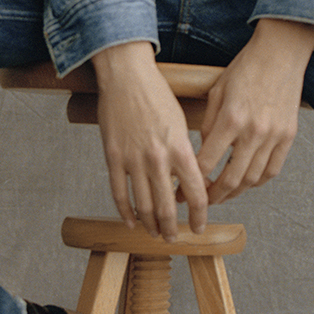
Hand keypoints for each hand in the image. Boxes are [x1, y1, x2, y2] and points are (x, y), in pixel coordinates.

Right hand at [92, 42, 208, 237]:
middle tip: (175, 237)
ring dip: (151, 225)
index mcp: (180, 148)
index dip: (200, 216)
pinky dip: (126, 211)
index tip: (200, 226)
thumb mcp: (181, 123)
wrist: (127, 76)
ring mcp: (133, 159)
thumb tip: (193, 182)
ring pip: (143, 205)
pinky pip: (119, 193)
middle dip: (173, 228)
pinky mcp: (113, 157)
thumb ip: (186, 154)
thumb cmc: (157, 95)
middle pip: (168, 207)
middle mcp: (158, 158)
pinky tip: (131, 220)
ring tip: (155, 233)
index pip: (196, 193)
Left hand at [196, 19, 313, 205]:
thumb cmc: (246, 68)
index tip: (182, 191)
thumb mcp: (217, 91)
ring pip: (252, 180)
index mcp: (231, 119)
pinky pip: (272, 170)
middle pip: (230, 180)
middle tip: (201, 202)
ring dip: (234, 192)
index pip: (206, 163)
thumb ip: (209, 124)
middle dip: (213, 197)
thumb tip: (202, 152)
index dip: (191, 182)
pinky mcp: (288, 136)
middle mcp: (253, 132)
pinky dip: (257, 181)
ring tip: (222, 194)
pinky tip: (246, 182)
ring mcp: (273, 136)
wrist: (281, 53)